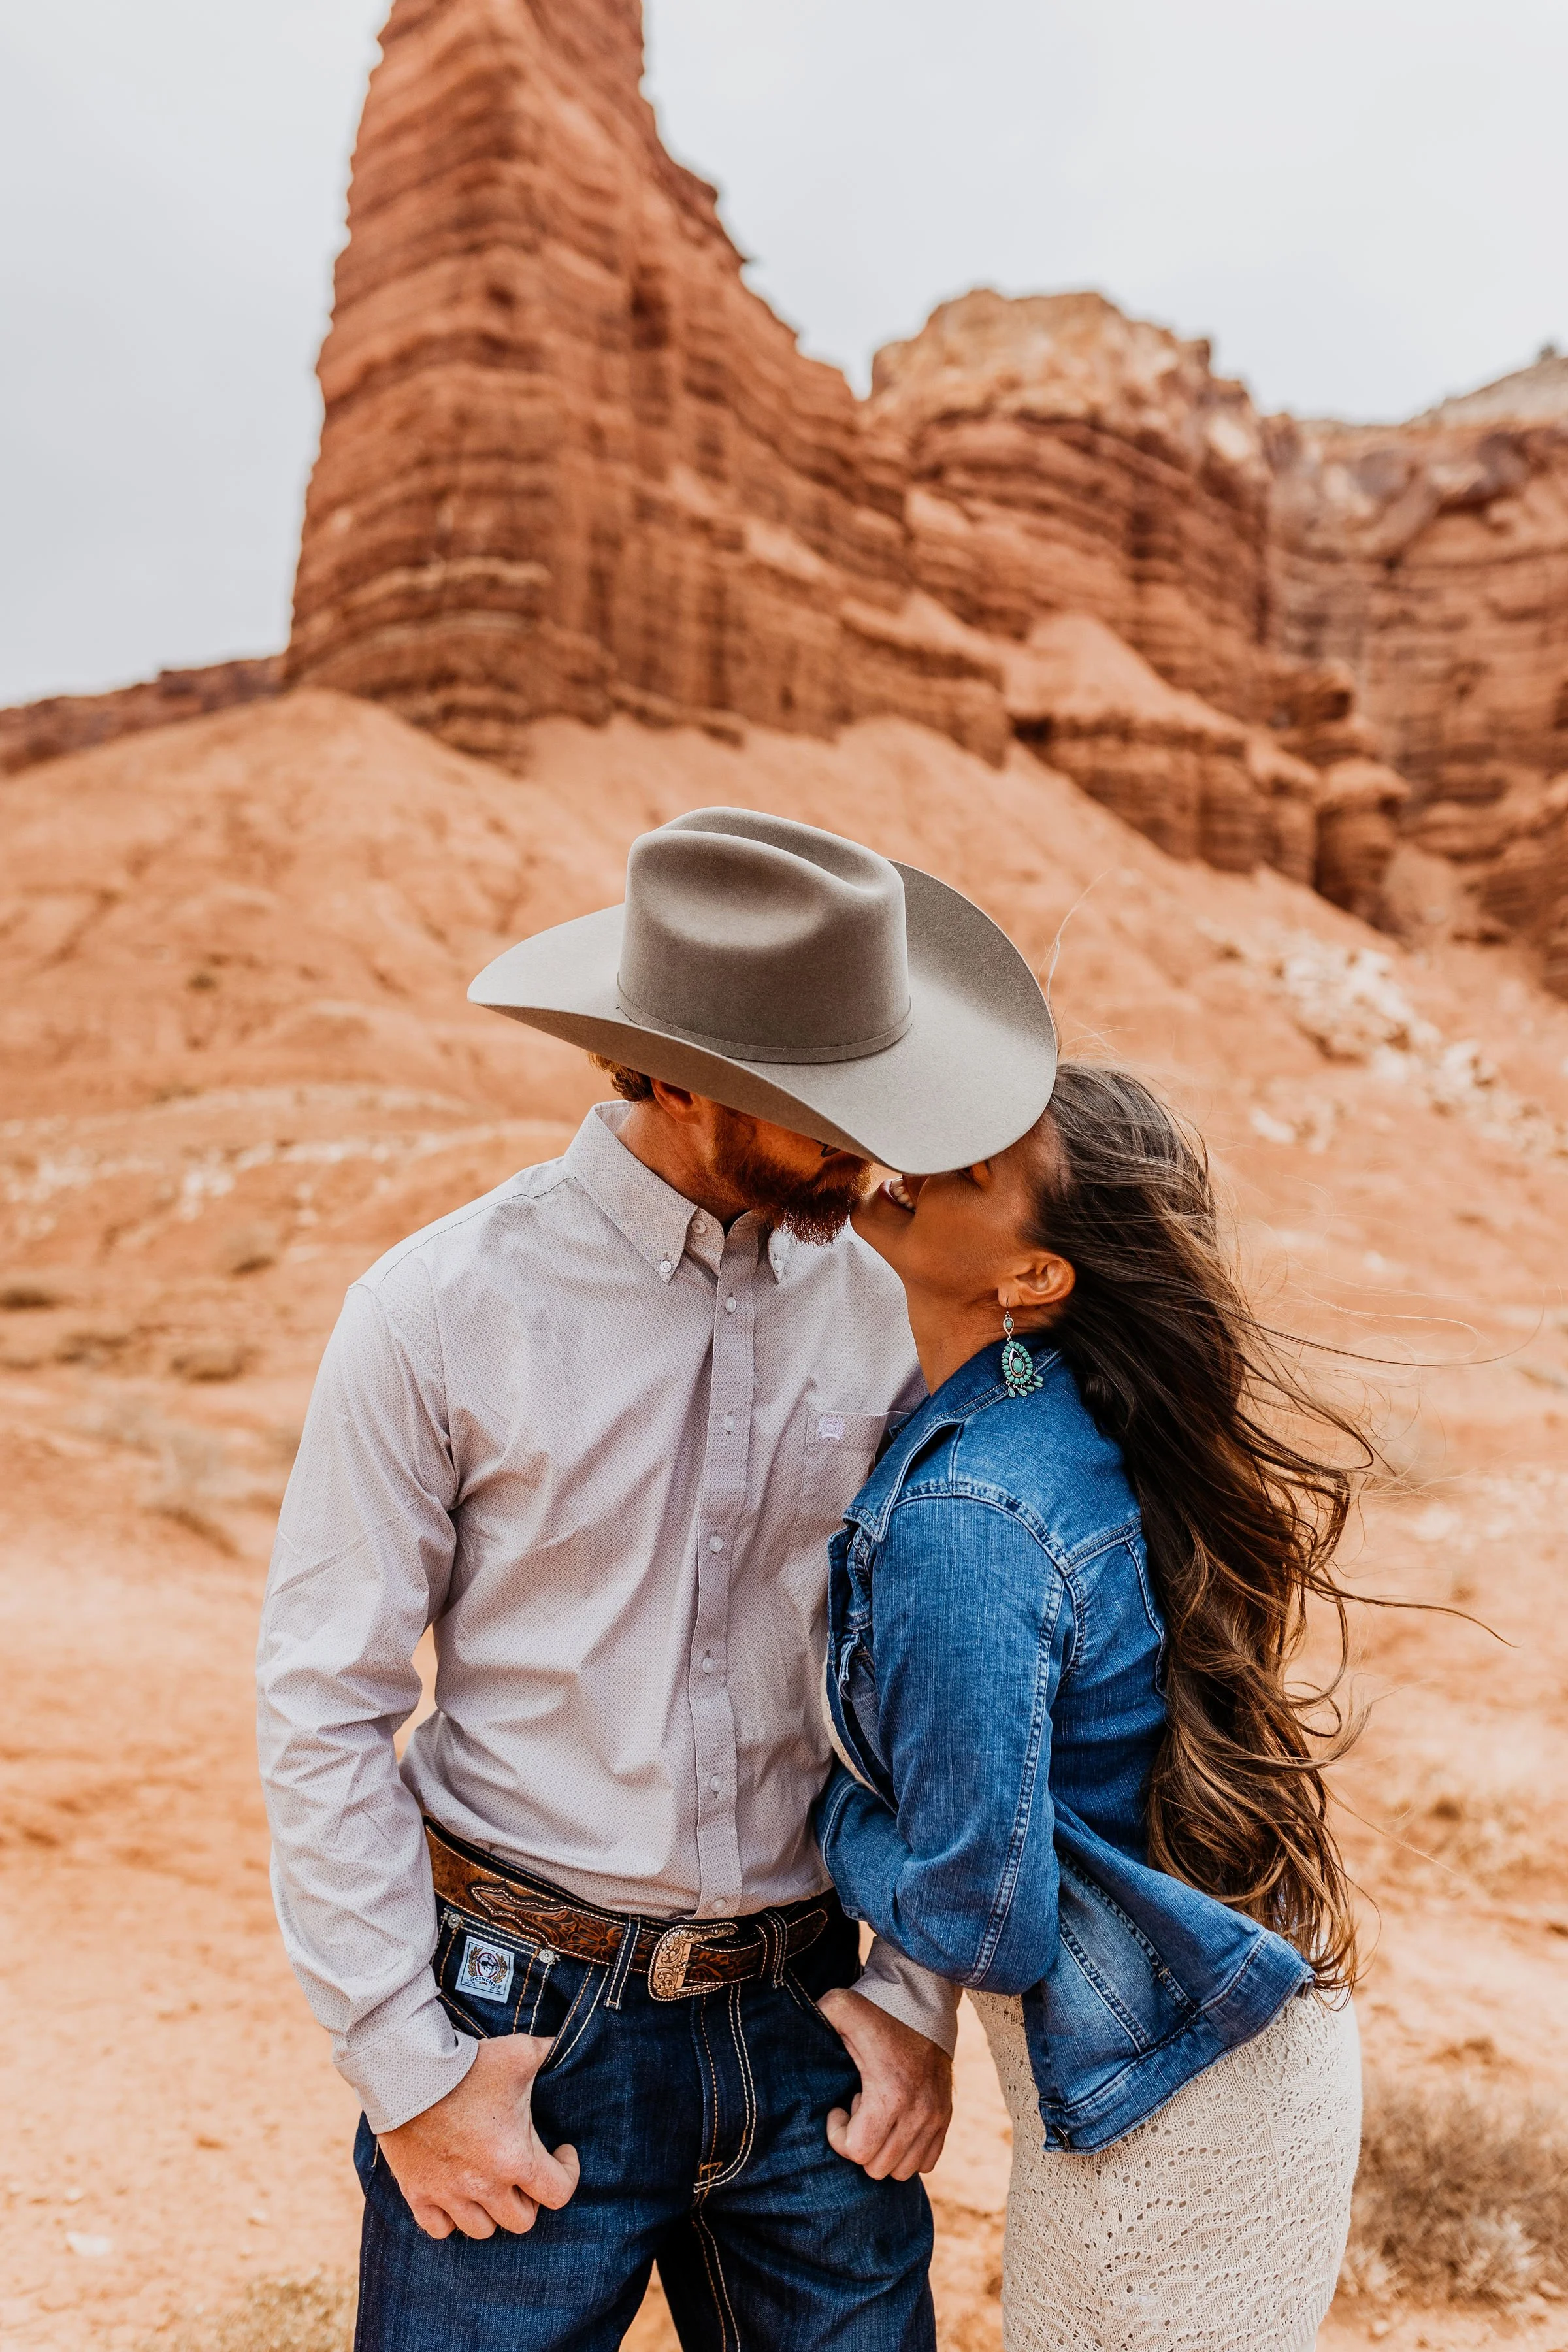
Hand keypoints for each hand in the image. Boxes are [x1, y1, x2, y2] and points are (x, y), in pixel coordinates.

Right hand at [377, 2035, 580, 2239]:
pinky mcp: (417, 2194)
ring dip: (491, 2212)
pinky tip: (457, 2195)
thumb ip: (548, 2051)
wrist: (410, 2071)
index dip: (568, 2173)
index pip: (559, 2194)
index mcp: (516, 2159)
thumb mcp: (519, 2052)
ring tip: (493, 2185)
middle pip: (522, 2221)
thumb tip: (563, 2044)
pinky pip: (439, 2229)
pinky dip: (450, 2219)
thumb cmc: (469, 2064)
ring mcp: (449, 2194)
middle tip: (525, 2170)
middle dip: (530, 2198)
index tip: (562, 2151)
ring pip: (482, 2231)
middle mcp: (485, 2186)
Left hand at [816, 1987, 952, 2180]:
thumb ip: (816, 2020)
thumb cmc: (877, 2009)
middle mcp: (918, 2112)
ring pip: (903, 2171)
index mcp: (890, 2093)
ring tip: (877, 2114)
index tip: (838, 2107)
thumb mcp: (841, 2007)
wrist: (923, 2001)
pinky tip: (895, 2122)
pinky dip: (907, 2152)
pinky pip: (926, 2162)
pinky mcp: (946, 2117)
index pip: (857, 2151)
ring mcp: (935, 2117)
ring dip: (883, 2150)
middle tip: (858, 2108)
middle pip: (878, 2167)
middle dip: (861, 2142)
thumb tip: (790, 2035)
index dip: (838, 2134)